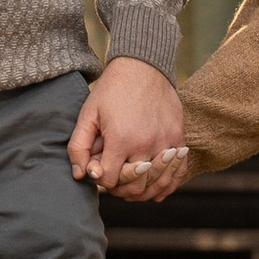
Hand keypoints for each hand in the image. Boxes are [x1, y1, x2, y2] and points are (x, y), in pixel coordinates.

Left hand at [69, 59, 189, 203]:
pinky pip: (178, 172)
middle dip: (120, 189)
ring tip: (133, 187)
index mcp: (121, 139)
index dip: (101, 179)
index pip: (109, 180)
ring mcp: (165, 143)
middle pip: (134, 187)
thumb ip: (79, 146)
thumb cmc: (112, 90)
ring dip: (143, 192)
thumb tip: (80, 175)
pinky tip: (157, 187)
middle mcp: (146, 144)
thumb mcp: (88, 114)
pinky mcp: (179, 138)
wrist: (143, 66)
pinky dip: (168, 184)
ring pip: (156, 184)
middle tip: (114, 181)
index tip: (100, 170)